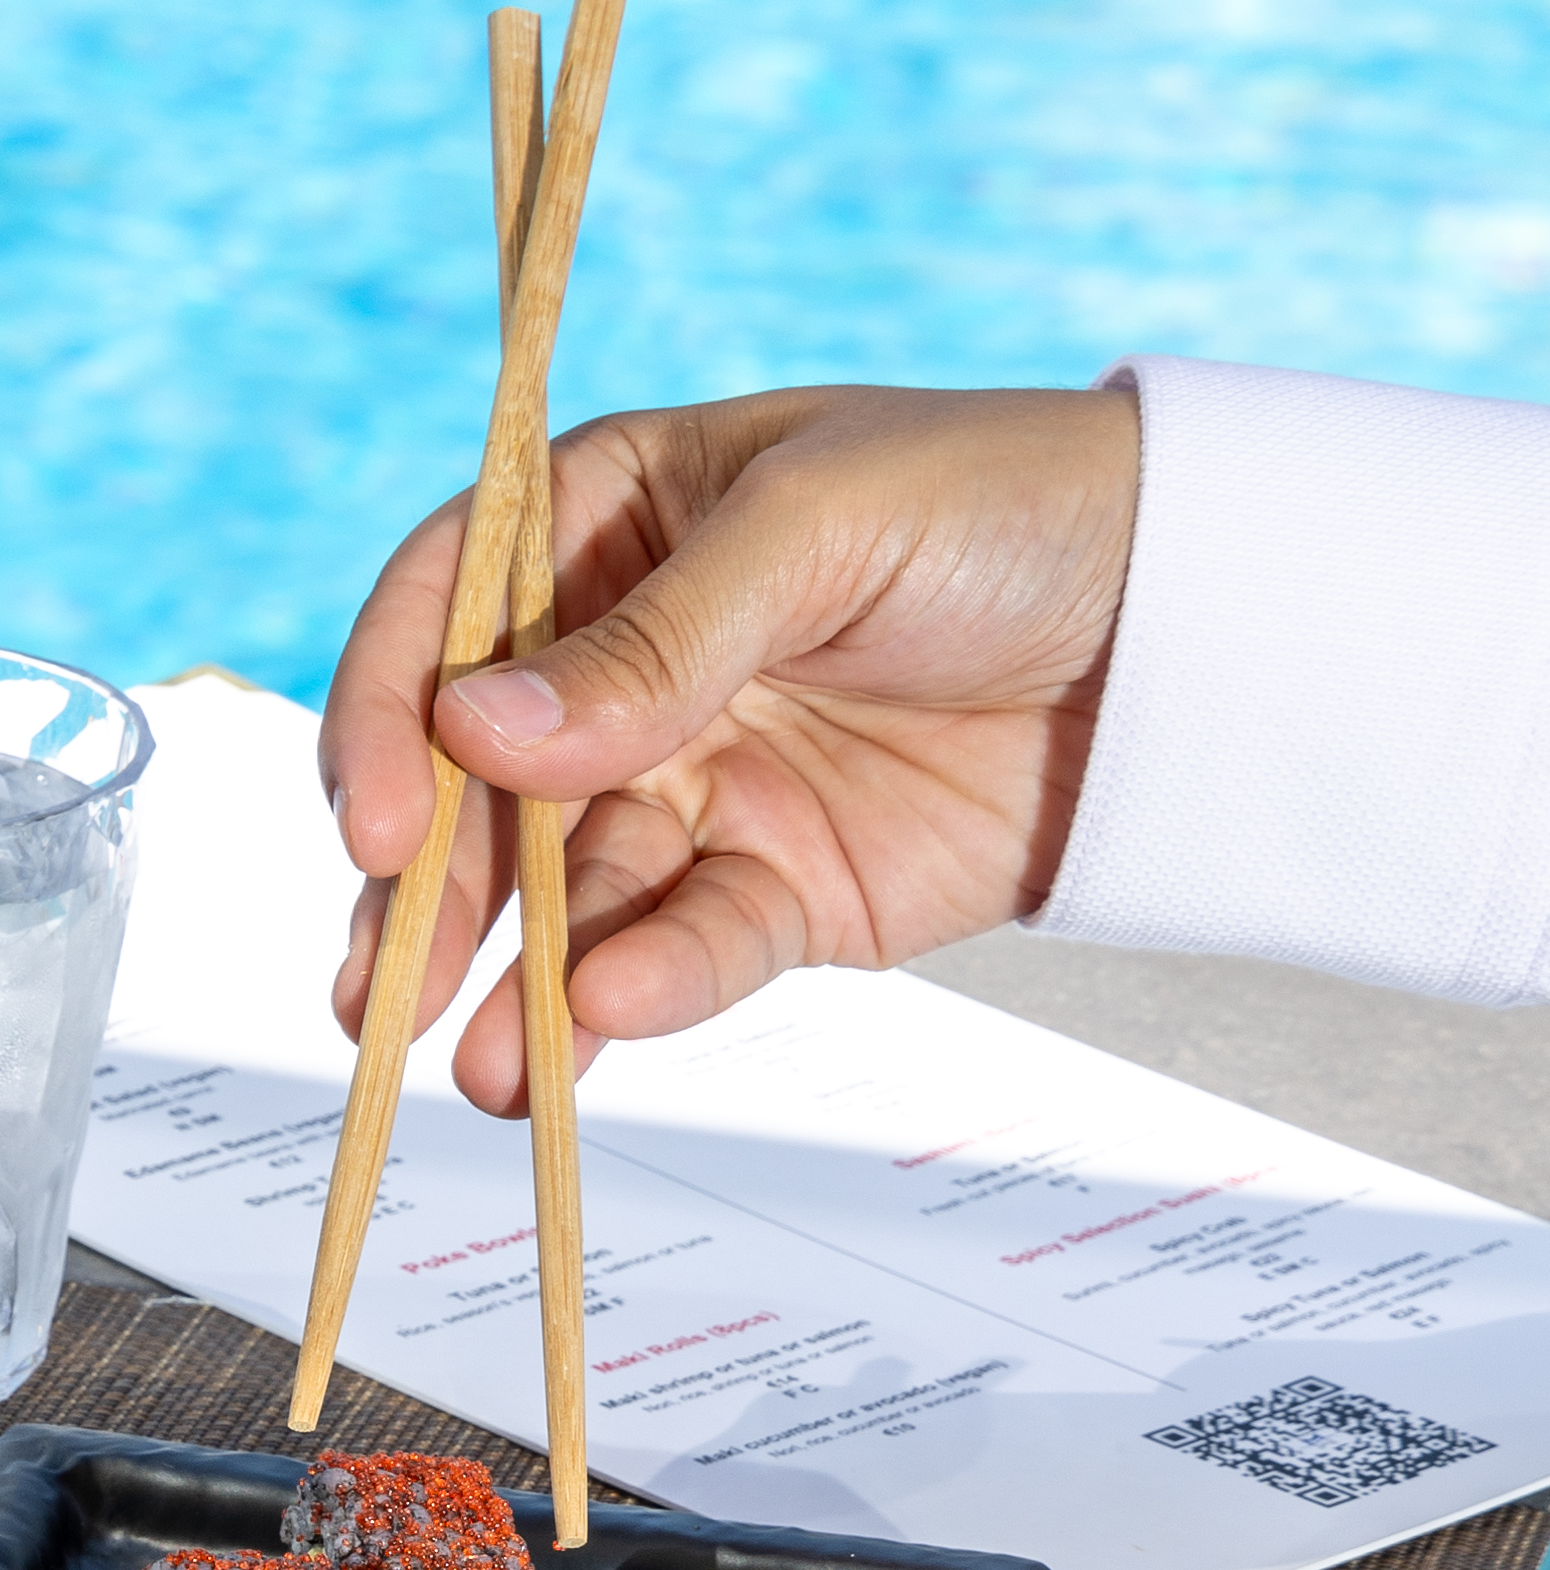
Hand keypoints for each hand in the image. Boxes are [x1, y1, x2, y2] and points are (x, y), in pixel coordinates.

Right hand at [319, 384, 1135, 1116]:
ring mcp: (691, 781)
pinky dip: (644, 989)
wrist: (1198, 619)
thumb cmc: (1007, 504)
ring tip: (482, 1065)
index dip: (385, 719)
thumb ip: (651, 645)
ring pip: (561, 894)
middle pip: (473, 786)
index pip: (440, 618)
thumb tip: (474, 738)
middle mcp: (619, 662)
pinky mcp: (773, 885)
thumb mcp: (822, 530)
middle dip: (423, 893)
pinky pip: (686, 944)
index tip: (372, 827)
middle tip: (383, 990)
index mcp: (605, 523)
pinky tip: (613, 1022)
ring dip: (513, 980)